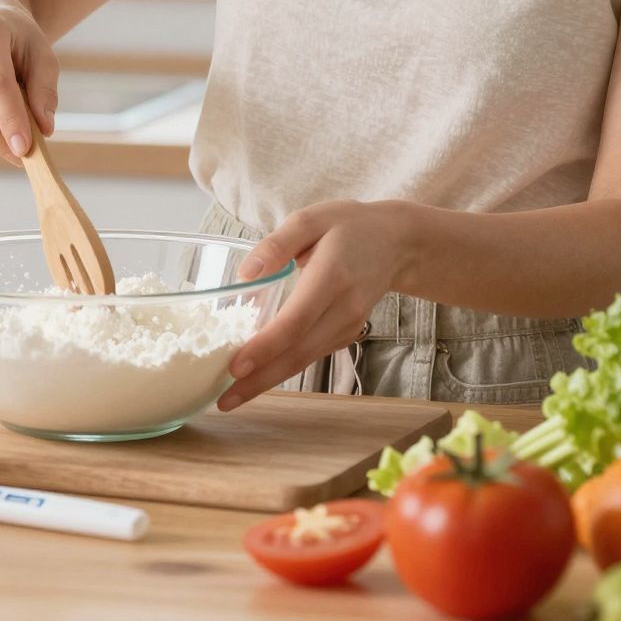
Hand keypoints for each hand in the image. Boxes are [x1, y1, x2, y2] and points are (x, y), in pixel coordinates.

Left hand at [217, 200, 414, 411]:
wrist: (396, 243)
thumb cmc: (348, 226)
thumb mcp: (311, 219)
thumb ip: (277, 243)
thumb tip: (246, 274)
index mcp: (332, 276)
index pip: (296, 320)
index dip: (266, 346)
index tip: (235, 367)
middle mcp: (343, 308)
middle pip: (298, 352)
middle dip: (259, 380)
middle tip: (223, 402)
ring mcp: (347, 326)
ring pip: (304, 360)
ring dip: (267, 381)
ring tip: (231, 398)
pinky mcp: (344, 334)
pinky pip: (311, 355)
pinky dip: (282, 369)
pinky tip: (256, 379)